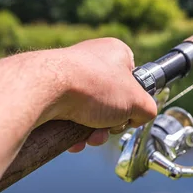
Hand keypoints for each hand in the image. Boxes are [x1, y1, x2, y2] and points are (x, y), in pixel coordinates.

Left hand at [40, 38, 157, 151]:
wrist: (45, 88)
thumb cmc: (94, 86)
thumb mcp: (137, 101)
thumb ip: (147, 109)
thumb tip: (139, 117)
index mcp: (115, 52)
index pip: (132, 79)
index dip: (133, 101)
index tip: (129, 112)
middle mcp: (90, 59)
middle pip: (110, 99)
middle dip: (110, 123)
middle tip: (108, 128)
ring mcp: (68, 74)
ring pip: (89, 111)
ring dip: (93, 131)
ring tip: (88, 137)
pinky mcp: (49, 90)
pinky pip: (67, 116)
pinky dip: (73, 131)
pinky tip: (72, 140)